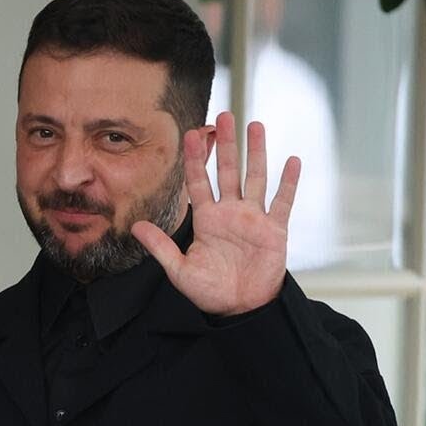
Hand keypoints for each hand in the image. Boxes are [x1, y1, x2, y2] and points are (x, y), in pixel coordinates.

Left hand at [131, 112, 299, 316]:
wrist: (239, 309)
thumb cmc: (210, 291)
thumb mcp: (179, 270)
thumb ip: (160, 247)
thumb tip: (134, 228)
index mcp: (207, 218)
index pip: (198, 182)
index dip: (194, 159)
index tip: (189, 134)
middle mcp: (230, 212)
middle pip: (227, 171)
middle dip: (225, 144)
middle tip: (223, 116)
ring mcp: (253, 218)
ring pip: (255, 178)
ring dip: (256, 152)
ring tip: (254, 125)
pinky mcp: (275, 230)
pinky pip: (282, 202)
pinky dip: (288, 182)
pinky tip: (292, 161)